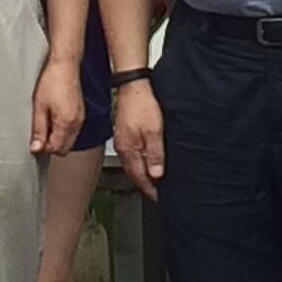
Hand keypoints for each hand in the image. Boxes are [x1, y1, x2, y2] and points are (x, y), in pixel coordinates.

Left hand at [29, 57, 84, 155]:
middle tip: (39, 134)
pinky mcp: (81, 114)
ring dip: (57, 138)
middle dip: (52, 146)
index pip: (56, 149)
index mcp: (66, 123)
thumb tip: (36, 148)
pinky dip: (63, 131)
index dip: (44, 148)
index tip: (35, 141)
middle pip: (64, 148)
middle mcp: (76, 124)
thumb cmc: (52, 81)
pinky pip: (73, 131)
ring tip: (46, 123)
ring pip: (69, 141)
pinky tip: (54, 119)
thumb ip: (38, 130)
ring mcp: (80, 119)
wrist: (65, 65)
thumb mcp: (39, 107)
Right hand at [113, 78, 165, 194]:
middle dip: (146, 183)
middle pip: (134, 172)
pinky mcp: (124, 132)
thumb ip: (155, 154)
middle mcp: (123, 147)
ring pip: (132, 163)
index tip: (158, 196)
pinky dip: (140, 160)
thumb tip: (156, 174)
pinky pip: (132, 153)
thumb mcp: (154, 131)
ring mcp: (122, 139)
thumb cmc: (142, 104)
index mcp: (129, 150)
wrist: (133, 84)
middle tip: (157, 191)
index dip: (149, 189)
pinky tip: (147, 157)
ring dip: (143, 172)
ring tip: (154, 178)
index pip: (139, 177)